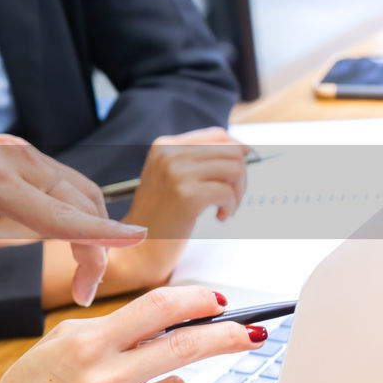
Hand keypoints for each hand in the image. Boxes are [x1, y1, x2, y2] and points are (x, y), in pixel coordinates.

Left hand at [0, 75, 146, 313]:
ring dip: (93, 229)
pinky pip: (66, 182)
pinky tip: (69, 238)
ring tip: (81, 274)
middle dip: (97, 248)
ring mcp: (24, 152)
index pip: (59, 213)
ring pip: (81, 190)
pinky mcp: (23, 152)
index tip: (140, 243)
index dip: (100, 233)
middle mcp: (18, 160)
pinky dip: (79, 211)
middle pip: (82, 204)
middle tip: (84, 294)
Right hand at [0, 286, 262, 382]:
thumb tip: (171, 321)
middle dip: (226, 337)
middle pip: (185, 347)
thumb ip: (112, 331)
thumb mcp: (59, 344)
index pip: (157, 309)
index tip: (220, 301)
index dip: (197, 300)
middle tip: (250, 334)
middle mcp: (103, 380)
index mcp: (86, 344)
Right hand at [108, 128, 251, 291]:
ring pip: (234, 169)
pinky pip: (227, 192)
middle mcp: (169, 154)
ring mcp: (176, 173)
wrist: (137, 247)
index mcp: (165, 146)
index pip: (218, 135)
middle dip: (242, 176)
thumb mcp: (171, 177)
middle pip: (231, 151)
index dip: (239, 149)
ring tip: (225, 208)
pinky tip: (219, 217)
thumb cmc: (160, 216)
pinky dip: (230, 207)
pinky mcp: (186, 195)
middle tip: (232, 198)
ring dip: (238, 193)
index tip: (244, 168)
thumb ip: (198, 160)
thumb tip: (244, 150)